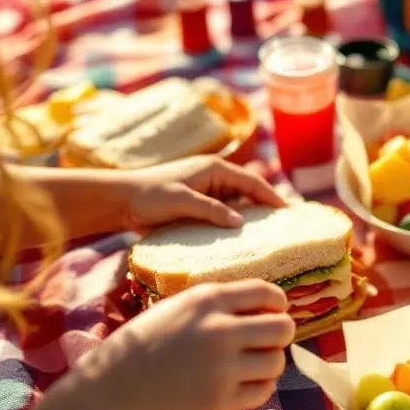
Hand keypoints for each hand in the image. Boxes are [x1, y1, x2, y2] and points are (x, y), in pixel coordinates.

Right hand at [72, 280, 294, 409]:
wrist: (109, 393)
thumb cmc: (143, 348)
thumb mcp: (176, 309)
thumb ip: (218, 305)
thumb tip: (268, 307)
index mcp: (208, 300)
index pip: (269, 293)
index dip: (278, 304)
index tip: (273, 313)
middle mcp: (220, 330)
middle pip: (283, 327)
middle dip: (279, 334)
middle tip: (266, 343)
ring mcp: (222, 368)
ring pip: (277, 361)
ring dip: (268, 363)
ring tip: (250, 366)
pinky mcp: (221, 401)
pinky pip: (263, 391)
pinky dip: (258, 388)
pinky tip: (240, 386)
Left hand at [122, 156, 285, 230]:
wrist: (120, 202)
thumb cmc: (149, 196)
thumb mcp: (181, 200)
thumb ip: (210, 209)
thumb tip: (240, 222)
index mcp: (214, 169)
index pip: (252, 182)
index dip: (272, 196)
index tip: (288, 212)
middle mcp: (214, 179)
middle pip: (249, 192)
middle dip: (267, 207)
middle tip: (286, 226)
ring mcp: (207, 193)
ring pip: (239, 205)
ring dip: (252, 218)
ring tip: (270, 236)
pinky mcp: (199, 207)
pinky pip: (225, 215)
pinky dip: (236, 225)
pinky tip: (244, 240)